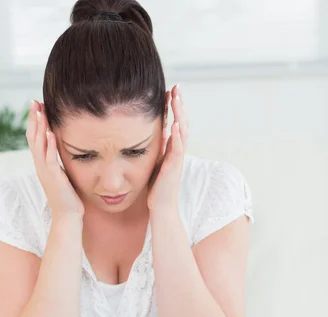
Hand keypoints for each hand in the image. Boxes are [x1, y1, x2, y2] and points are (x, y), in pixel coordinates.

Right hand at [26, 100, 84, 218]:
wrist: (67, 215)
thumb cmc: (68, 195)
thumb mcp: (62, 173)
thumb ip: (59, 160)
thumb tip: (62, 148)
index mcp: (42, 163)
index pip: (35, 138)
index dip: (35, 122)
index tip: (37, 106)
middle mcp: (40, 165)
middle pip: (33, 137)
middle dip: (34, 119)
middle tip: (34, 102)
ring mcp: (45, 171)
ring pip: (38, 145)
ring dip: (39, 127)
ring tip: (40, 111)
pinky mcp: (53, 177)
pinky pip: (50, 158)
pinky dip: (49, 145)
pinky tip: (50, 132)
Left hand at [147, 85, 189, 212]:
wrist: (161, 208)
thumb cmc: (157, 187)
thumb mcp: (155, 161)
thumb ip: (158, 147)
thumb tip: (155, 131)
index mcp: (173, 148)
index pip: (176, 122)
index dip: (174, 107)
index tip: (171, 91)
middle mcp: (178, 151)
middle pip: (182, 122)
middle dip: (179, 105)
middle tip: (177, 87)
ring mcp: (177, 159)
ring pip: (182, 132)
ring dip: (180, 115)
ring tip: (177, 99)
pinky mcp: (174, 168)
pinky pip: (177, 149)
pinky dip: (177, 137)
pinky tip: (174, 125)